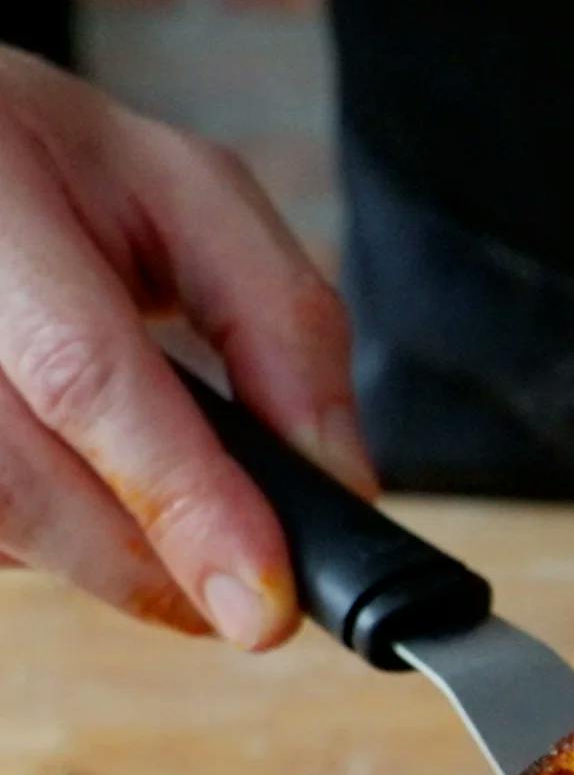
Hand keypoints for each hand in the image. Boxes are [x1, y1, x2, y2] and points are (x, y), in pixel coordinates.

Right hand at [0, 47, 373, 646]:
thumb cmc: (62, 169)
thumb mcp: (195, 200)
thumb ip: (284, 327)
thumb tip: (338, 483)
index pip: (84, 375)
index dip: (182, 500)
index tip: (263, 605)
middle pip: (28, 480)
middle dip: (155, 565)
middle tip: (244, 595)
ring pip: (0, 524)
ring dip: (103, 555)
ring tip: (163, 508)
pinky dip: (50, 537)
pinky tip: (81, 483)